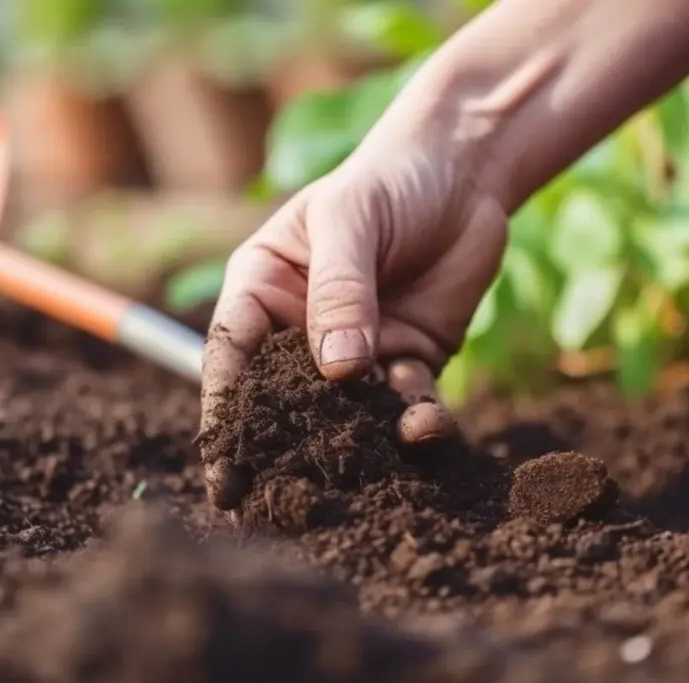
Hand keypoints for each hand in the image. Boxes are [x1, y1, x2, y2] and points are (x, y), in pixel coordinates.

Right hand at [200, 137, 508, 511]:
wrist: (464, 173)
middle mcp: (304, 330)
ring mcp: (358, 353)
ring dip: (358, 446)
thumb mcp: (351, 220)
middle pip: (283, 402)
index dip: (225, 416)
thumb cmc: (388, 180)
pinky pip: (407, 405)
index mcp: (264, 291)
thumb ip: (339, 293)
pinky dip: (416, 423)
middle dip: (284, 453)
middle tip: (281, 509)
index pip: (232, 359)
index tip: (223, 471)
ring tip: (365, 480)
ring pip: (349, 414)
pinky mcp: (409, 361)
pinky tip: (425, 429)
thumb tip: (338, 372)